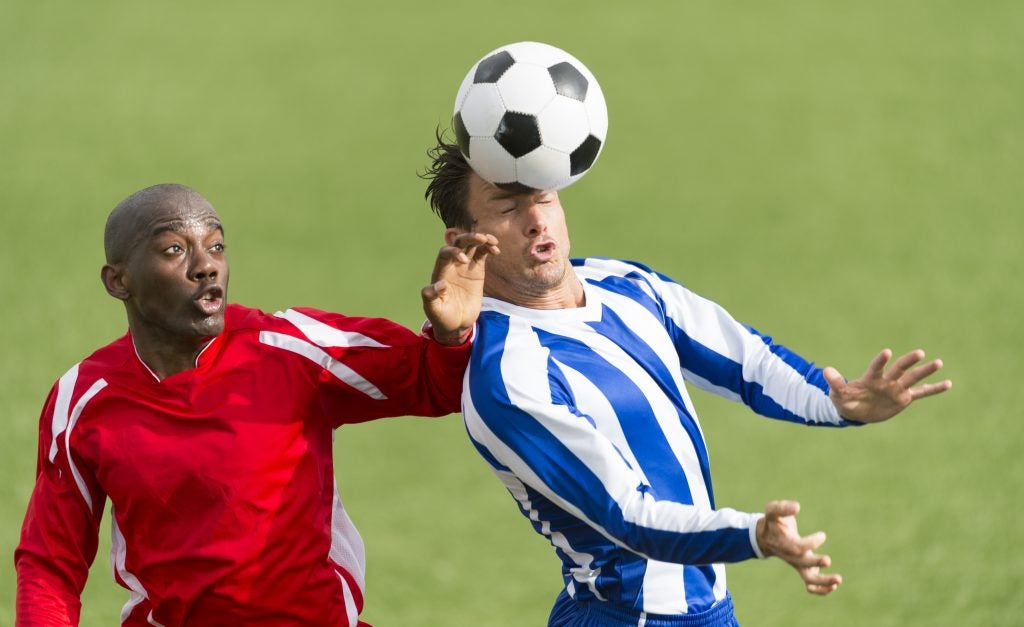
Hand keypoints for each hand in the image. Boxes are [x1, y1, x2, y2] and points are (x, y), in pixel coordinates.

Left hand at [422, 232, 498, 344]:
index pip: (445, 252)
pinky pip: (482, 254)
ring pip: (472, 246)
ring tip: (492, 241)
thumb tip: (440, 284)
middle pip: (459, 243)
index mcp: (440, 271)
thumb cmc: (441, 317)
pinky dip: (488, 249)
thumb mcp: (433, 310)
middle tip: (482, 238)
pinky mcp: (477, 271)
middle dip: (469, 238)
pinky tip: (496, 250)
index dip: (454, 251)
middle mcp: (452, 265)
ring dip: (481, 239)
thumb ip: (431, 297)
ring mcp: (465, 266)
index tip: (464, 260)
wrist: (456, 325)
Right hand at [756, 500, 841, 595]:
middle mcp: (792, 556)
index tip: (823, 535)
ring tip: (838, 580)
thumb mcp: (772, 511)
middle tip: (828, 560)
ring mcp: (797, 564)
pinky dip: (821, 589)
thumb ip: (782, 508)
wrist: (765, 538)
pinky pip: (810, 583)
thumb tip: (797, 507)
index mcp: (785, 543)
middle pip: (803, 564)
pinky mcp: (803, 568)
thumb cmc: (771, 522)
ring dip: (823, 581)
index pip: (798, 547)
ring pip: (808, 578)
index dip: (812, 543)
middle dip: (816, 563)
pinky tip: (833, 586)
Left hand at [823, 349, 951, 422]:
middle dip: (909, 362)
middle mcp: (886, 381)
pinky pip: (922, 393)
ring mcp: (897, 388)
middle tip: (920, 353)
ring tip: (938, 362)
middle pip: (900, 369)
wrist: (855, 411)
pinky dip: (934, 389)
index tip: (887, 352)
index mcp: (871, 379)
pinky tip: (948, 383)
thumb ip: (835, 383)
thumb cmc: (845, 400)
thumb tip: (826, 370)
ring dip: (925, 371)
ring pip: (913, 378)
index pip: (877, 368)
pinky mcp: (904, 398)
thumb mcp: (838, 395)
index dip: (881, 361)